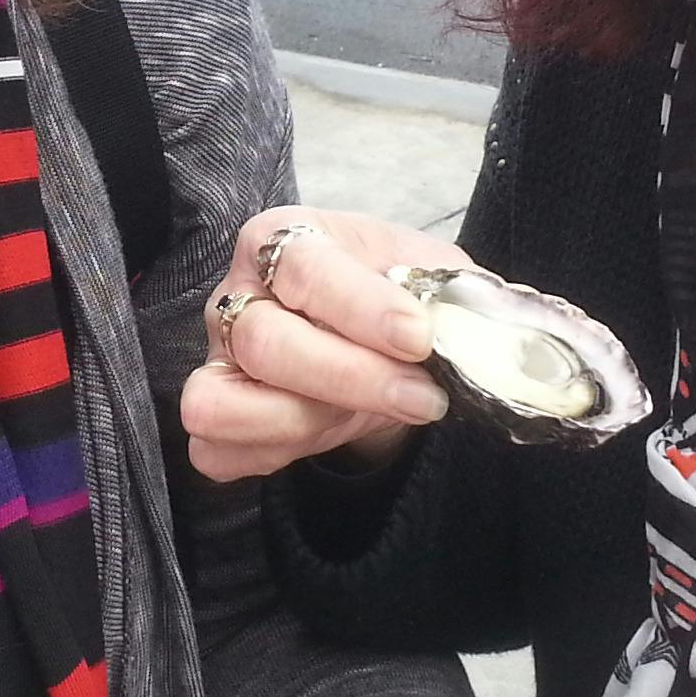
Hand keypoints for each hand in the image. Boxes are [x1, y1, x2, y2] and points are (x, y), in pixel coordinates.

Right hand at [179, 207, 465, 482]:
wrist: (373, 332)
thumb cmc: (393, 292)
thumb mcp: (429, 272)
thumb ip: (451, 294)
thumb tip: (481, 334)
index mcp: (282, 240)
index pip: (307, 270)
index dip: (363, 309)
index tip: (419, 338)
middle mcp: (236, 296)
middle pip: (264, 343)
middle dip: (351, 378)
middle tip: (424, 397)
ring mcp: (217, 359)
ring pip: (217, 405)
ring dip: (301, 423)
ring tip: (370, 415)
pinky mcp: (214, 414)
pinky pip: (214, 454)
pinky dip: (269, 456)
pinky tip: (329, 436)